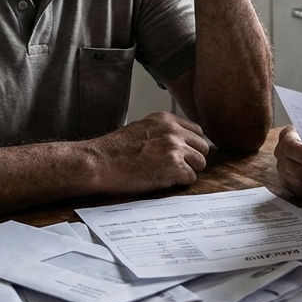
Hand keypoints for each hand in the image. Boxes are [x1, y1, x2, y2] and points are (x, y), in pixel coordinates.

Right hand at [84, 112, 209, 194]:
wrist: (99, 163)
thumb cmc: (114, 151)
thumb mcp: (141, 129)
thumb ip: (161, 132)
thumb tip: (179, 142)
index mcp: (165, 119)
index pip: (196, 131)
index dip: (190, 146)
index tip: (183, 155)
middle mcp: (173, 130)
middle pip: (202, 146)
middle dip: (193, 159)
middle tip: (176, 168)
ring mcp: (174, 148)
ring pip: (200, 162)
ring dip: (187, 171)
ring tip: (168, 175)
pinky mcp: (174, 166)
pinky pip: (190, 177)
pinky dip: (180, 183)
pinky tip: (163, 181)